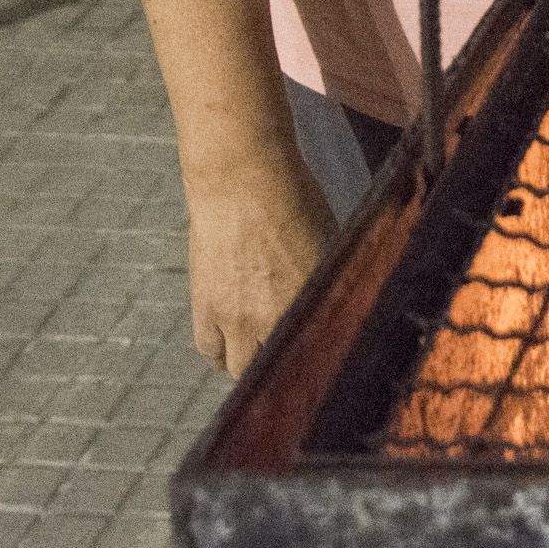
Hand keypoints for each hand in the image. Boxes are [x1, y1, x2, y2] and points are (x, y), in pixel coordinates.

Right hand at [182, 150, 334, 374]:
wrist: (240, 180)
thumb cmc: (293, 197)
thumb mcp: (329, 237)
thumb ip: (330, 276)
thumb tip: (342, 292)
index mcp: (312, 299)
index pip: (322, 350)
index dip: (324, 358)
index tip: (327, 360)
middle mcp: (274, 316)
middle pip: (280, 365)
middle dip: (287, 365)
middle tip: (291, 359)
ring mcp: (236, 316)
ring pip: (241, 367)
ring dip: (251, 363)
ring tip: (258, 354)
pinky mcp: (206, 308)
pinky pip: (210, 349)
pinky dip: (220, 352)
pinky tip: (229, 348)